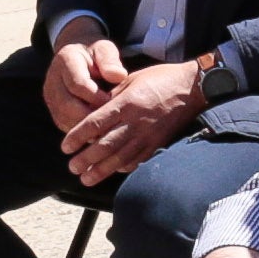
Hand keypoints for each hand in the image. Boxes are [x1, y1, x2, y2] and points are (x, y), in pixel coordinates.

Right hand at [40, 35, 126, 131]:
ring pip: (65, 119)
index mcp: (65, 60)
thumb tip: (118, 76)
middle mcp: (53, 80)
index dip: (97, 96)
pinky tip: (99, 132)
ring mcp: (51, 98)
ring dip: (86, 126)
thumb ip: (110, 60)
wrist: (79, 58)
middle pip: (68, 106)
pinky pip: (66, 126)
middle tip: (111, 120)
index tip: (114, 102)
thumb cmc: (96, 55)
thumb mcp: (105, 49)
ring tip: (106, 128)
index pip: (78, 84)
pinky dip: (82, 132)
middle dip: (91, 115)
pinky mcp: (54, 112)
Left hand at [61, 57, 212, 184]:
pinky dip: (124, 168)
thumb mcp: (131, 80)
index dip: (78, 137)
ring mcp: (148, 135)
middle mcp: (135, 122)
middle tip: (72, 168)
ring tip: (86, 178)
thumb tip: (93, 111)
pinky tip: (113, 172)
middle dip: (86, 159)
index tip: (65, 147)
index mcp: (126, 103)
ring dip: (101, 170)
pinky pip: (138, 160)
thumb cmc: (160, 79)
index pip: (95, 124)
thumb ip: (112, 96)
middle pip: (104, 145)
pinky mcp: (158, 143)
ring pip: (120, 158)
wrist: (193, 88)